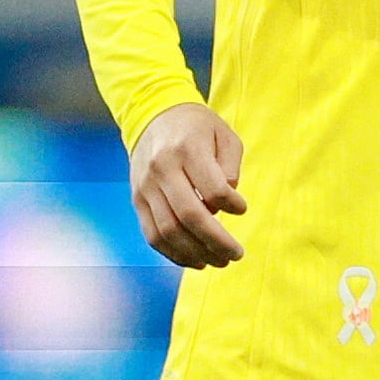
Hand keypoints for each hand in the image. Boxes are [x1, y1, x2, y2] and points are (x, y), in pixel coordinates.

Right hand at [130, 100, 247, 268]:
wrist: (153, 118)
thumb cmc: (197, 128)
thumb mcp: (224, 134)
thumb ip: (230, 165)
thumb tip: (229, 198)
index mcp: (187, 149)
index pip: (212, 187)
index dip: (231, 204)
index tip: (242, 209)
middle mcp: (162, 169)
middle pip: (189, 215)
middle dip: (216, 241)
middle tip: (236, 254)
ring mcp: (145, 187)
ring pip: (168, 230)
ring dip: (195, 253)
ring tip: (219, 261)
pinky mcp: (137, 200)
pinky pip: (152, 234)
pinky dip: (173, 253)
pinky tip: (194, 260)